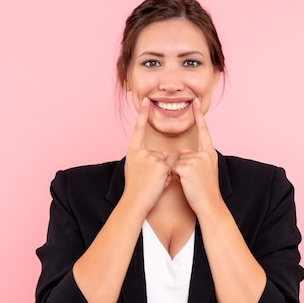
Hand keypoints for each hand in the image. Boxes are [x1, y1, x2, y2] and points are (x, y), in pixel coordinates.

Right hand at [123, 98, 171, 213]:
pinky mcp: (161, 166)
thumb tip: (162, 154)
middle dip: (159, 168)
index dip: (142, 114)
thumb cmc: (134, 187)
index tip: (146, 100)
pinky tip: (158, 184)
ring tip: (152, 183)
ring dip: (164, 174)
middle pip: (159, 154)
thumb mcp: (135, 169)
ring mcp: (151, 158)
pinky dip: (167, 178)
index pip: (138, 129)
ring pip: (166, 163)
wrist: (135, 201)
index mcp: (133, 151)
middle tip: (148, 180)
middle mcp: (141, 152)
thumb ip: (146, 158)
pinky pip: (170, 170)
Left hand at [172, 98, 221, 213]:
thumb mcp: (205, 171)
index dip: (198, 116)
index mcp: (210, 153)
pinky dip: (175, 177)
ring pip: (177, 162)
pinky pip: (174, 169)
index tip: (195, 101)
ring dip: (179, 174)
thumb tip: (182, 151)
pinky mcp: (187, 168)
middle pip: (183, 154)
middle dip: (183, 168)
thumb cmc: (205, 190)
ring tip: (191, 184)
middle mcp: (205, 154)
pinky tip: (186, 184)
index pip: (203, 131)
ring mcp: (196, 160)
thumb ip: (195, 158)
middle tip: (194, 181)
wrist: (210, 205)